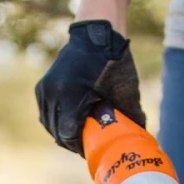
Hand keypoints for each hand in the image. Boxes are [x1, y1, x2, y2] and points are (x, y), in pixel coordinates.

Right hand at [35, 20, 145, 154]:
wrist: (95, 34)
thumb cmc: (113, 62)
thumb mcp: (124, 89)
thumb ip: (132, 114)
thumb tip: (142, 136)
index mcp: (70, 95)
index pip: (67, 134)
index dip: (78, 147)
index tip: (90, 150)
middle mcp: (52, 93)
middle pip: (57, 132)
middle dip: (71, 142)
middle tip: (87, 147)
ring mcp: (44, 90)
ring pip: (49, 125)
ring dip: (62, 134)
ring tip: (78, 137)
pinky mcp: (41, 88)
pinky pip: (45, 115)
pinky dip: (56, 122)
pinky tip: (69, 125)